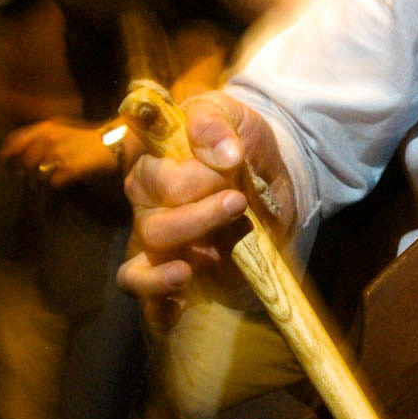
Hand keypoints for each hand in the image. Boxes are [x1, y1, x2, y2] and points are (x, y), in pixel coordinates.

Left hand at [0, 118, 119, 186]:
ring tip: (43, 179)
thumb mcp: (60, 129)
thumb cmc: (86, 136)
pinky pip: (53, 182)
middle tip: (24, 176)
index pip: (14, 141)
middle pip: (22, 161)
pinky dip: (55, 183)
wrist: (113, 141)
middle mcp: (49, 140)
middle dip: (21, 171)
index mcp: (45, 128)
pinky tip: (61, 180)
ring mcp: (59, 155)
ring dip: (37, 179)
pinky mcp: (70, 169)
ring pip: (35, 173)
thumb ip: (40, 138)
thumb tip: (19, 154)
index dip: (6, 153)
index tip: (3, 163)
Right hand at [116, 91, 295, 305]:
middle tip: (238, 202)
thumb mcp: (235, 116)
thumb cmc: (243, 143)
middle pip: (155, 224)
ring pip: (144, 262)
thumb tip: (221, 152)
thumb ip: (216, 123)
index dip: (194, 176)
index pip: (157, 177)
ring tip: (215, 255)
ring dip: (185, 259)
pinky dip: (156, 300)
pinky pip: (143, 294)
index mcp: (153, 164)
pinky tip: (180, 302)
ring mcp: (157, 242)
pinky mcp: (172, 271)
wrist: (273, 177)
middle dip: (200, 216)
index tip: (232, 162)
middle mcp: (147, 206)